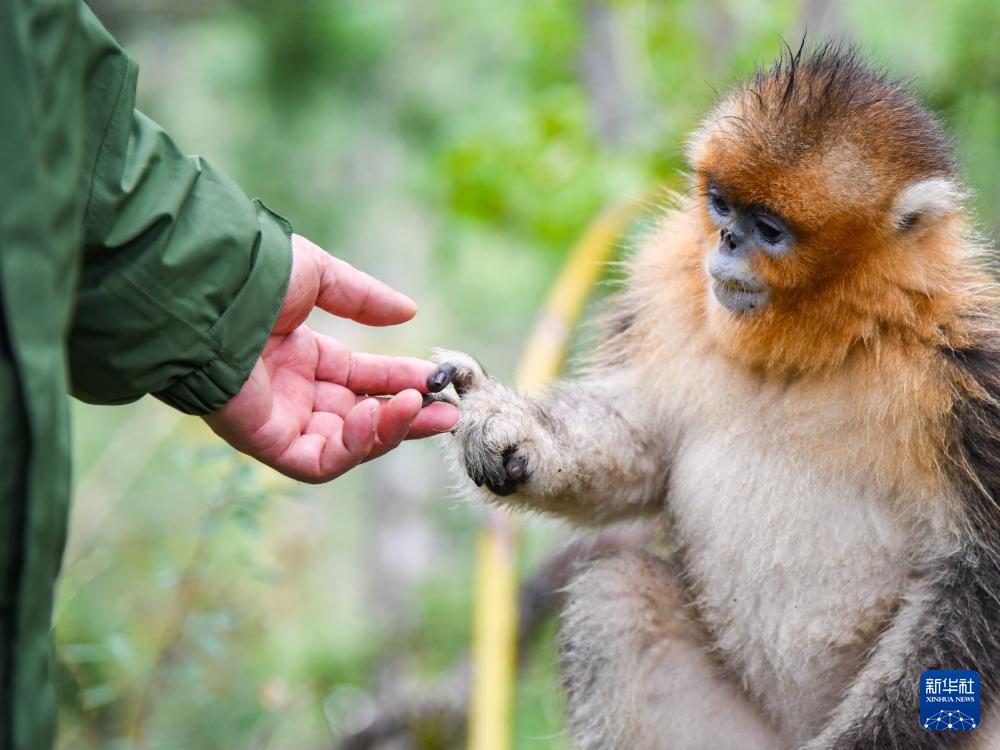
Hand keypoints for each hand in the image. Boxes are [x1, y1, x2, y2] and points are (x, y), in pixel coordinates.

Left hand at [204, 234, 458, 481]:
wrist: (208, 286)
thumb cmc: (254, 273)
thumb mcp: (318, 276)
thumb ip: (362, 298)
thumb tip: (409, 310)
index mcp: (298, 355)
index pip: (360, 378)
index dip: (399, 381)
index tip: (437, 381)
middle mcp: (289, 391)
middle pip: (359, 417)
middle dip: (406, 416)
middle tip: (447, 413)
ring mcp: (277, 418)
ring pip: (345, 444)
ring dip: (387, 431)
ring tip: (420, 409)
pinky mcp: (264, 441)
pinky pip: (317, 460)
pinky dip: (353, 447)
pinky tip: (375, 417)